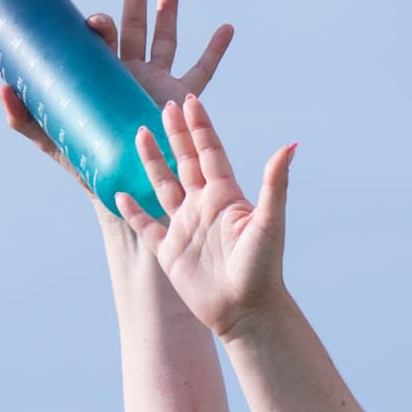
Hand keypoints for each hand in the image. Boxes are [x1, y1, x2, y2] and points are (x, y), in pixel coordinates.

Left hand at [0, 0, 233, 168]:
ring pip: (165, 39)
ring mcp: (155, 81)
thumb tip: (2, 91)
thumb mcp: (52, 140)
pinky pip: (202, 71)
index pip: (100, 40)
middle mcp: (128, 71)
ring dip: (169, 10)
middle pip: (133, 25)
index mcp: (99, 74)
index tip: (96, 22)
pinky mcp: (179, 98)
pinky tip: (227, 28)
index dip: (98, 25)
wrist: (122, 185)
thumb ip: (26, 119)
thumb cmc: (84, 163)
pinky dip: (215, 50)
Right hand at [113, 93, 295, 340]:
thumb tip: (290, 145)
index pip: (209, 152)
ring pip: (163, 186)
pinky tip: (120, 193)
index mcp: (224, 195)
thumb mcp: (269, 222)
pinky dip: (133, 210)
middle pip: (185, 161)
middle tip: (164, 105)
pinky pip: (146, 226)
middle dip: (176, 134)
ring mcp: (185, 228)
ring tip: (139, 135)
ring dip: (152, 161)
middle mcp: (204, 206)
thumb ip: (274, 183)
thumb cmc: (262, 268)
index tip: (190, 101)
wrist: (246, 310)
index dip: (199, 127)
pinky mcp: (169, 252)